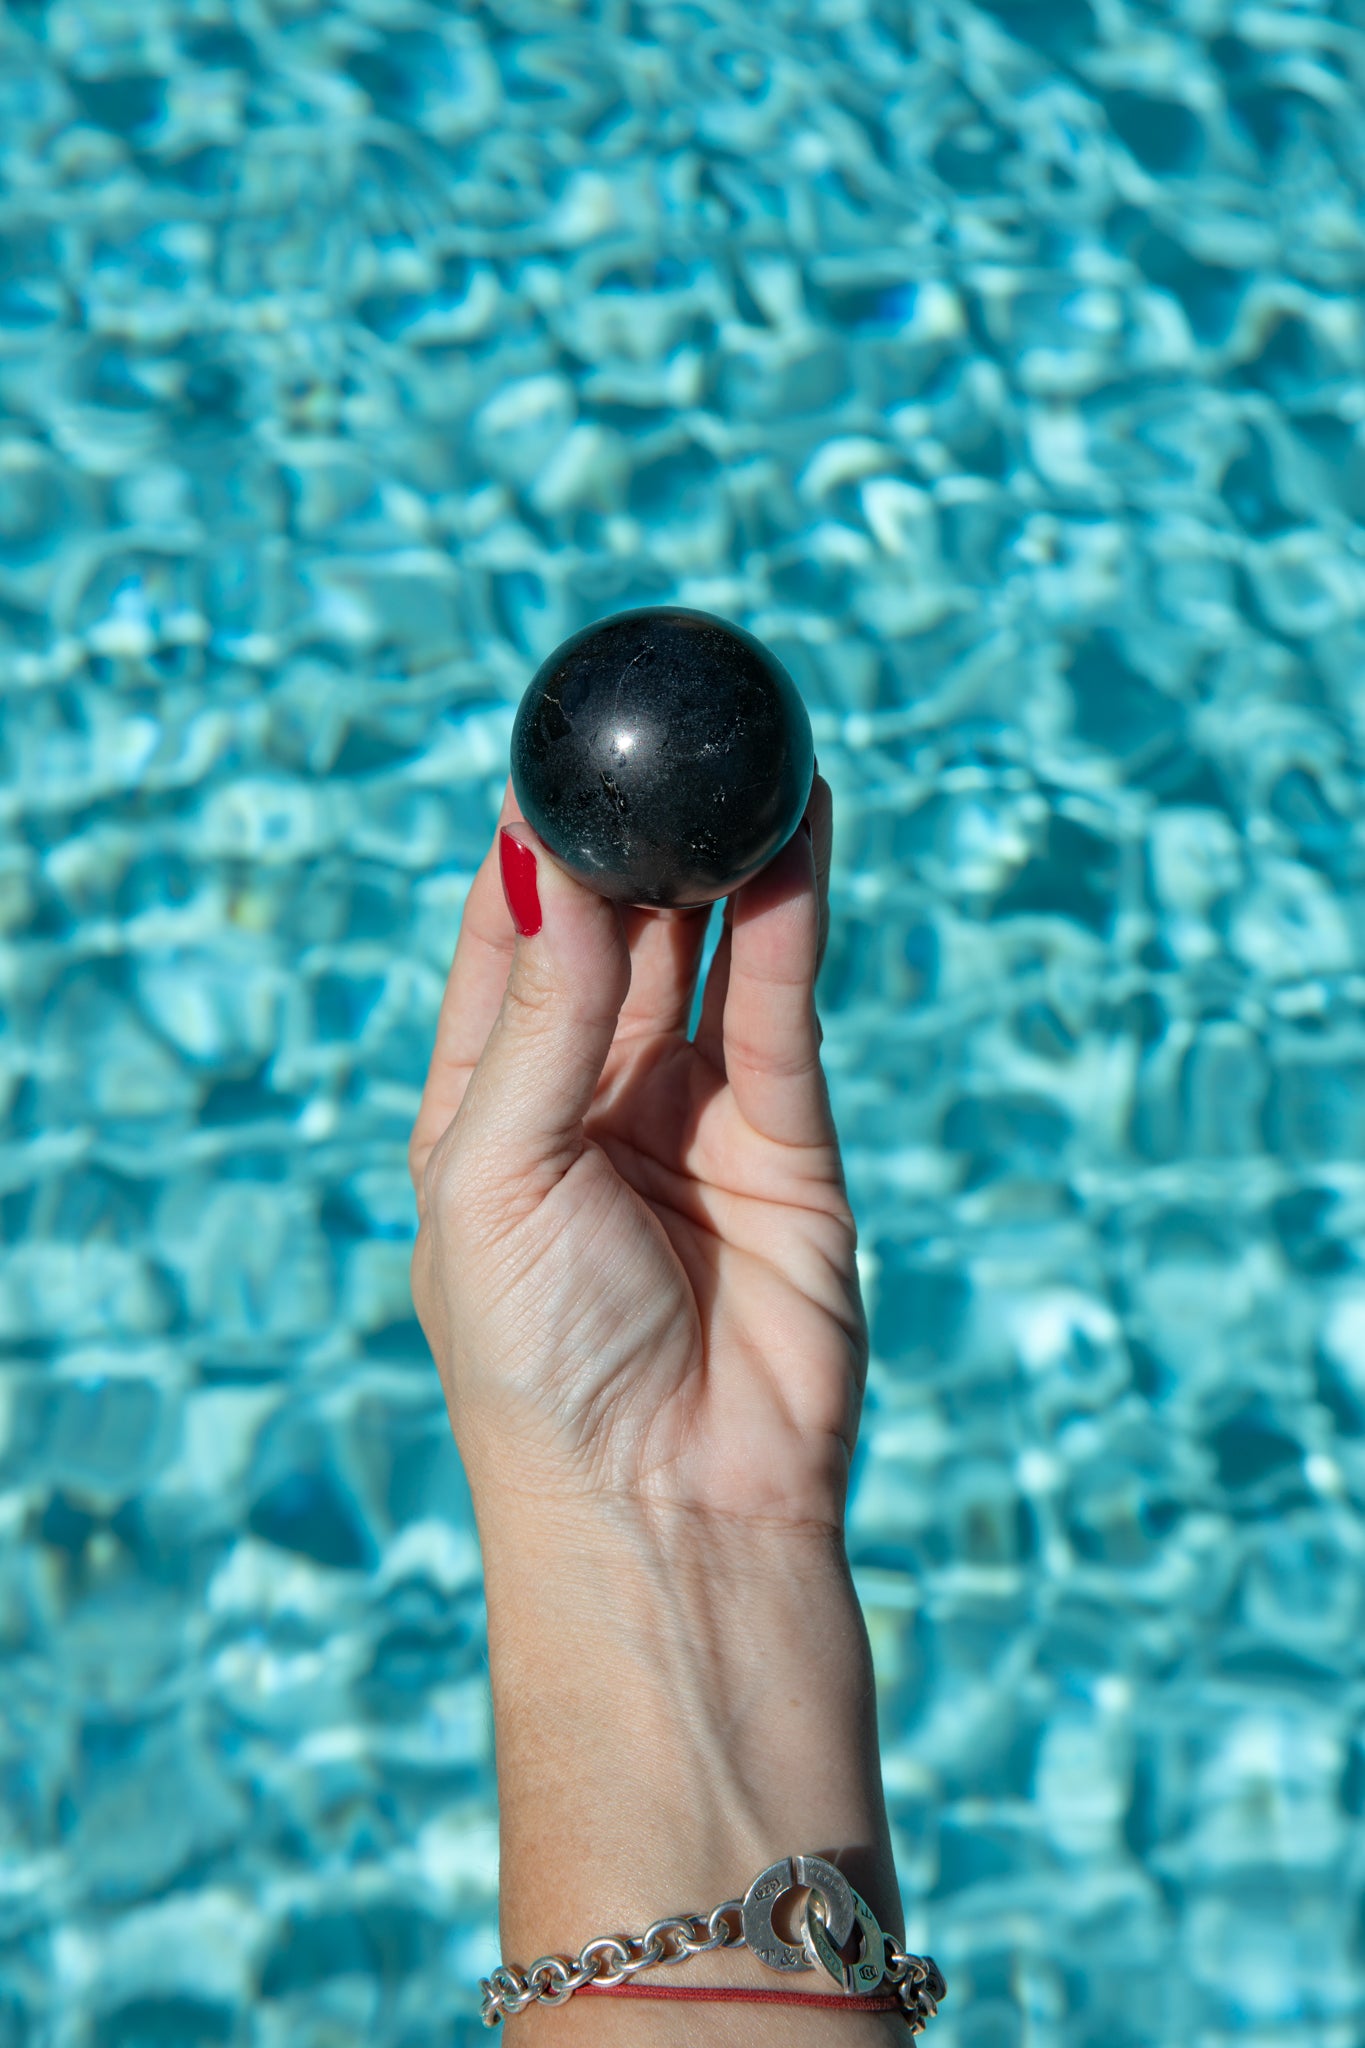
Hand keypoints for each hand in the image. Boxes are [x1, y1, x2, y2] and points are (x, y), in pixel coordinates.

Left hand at [407, 765, 868, 1542]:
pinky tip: (794, 831)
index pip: (500, 951)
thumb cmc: (538, 1364)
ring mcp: (689, 1121)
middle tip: (648, 735)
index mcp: (483, 1119)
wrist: (670, 1512)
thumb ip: (536, 1020)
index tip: (543, 758)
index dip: (523, 856)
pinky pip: (780, 1008)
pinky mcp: (787, 1144)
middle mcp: (586, 1107)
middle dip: (627, 842)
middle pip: (611, 938)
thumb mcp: (496, 1174)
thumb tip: (548, 865)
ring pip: (704, 957)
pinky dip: (789, 919)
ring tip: (734, 754)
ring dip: (716, 860)